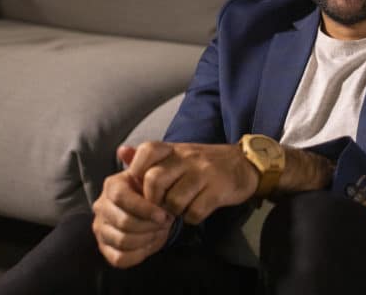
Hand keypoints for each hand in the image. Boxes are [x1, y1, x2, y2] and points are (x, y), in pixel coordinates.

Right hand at [91, 146, 173, 267]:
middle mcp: (101, 207)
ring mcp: (101, 229)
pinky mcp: (105, 248)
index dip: (144, 209)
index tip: (164, 214)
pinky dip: (139, 254)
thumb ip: (141, 161)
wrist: (154, 210)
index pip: (121, 198)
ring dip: (146, 239)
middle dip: (148, 226)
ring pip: (122, 241)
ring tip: (158, 231)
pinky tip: (149, 244)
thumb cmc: (153, 190)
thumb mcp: (151, 173)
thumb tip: (124, 150)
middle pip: (123, 223)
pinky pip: (119, 258)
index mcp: (112, 187)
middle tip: (164, 223)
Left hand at [126, 141, 259, 224]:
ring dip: (174, 212)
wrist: (244, 164)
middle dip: (153, 201)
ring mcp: (204, 174)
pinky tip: (196, 211)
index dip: (137, 170)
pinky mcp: (218, 191)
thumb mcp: (178, 154)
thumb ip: (149, 157)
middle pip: (154, 180)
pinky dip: (192, 217)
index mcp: (175, 149)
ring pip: (173, 200)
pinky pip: (195, 212)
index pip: (147, 151)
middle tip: (160, 207)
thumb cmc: (204, 164)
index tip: (144, 186)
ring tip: (180, 209)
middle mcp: (188, 158)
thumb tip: (121, 151)